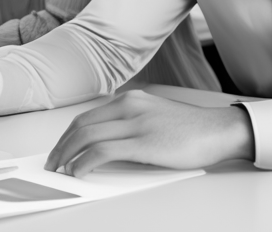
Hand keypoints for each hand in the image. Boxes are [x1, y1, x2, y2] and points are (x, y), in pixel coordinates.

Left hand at [45, 90, 253, 173]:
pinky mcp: (143, 143)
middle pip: (82, 125)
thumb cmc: (192, 130)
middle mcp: (130, 107)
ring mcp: (136, 123)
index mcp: (133, 100)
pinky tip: (78, 172)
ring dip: (67, 155)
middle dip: (61, 146)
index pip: (88, 116)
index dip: (68, 135)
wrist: (219, 131)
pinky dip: (83, 162)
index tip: (60, 149)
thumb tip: (106, 148)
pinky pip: (101, 151)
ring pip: (86, 137)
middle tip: (52, 162)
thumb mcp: (156, 118)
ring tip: (60, 170)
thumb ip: (132, 126)